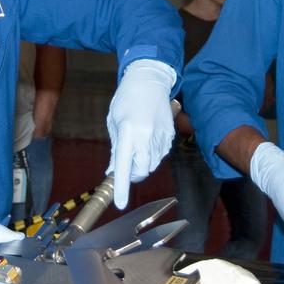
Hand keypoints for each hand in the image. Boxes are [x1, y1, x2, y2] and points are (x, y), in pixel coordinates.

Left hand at [105, 59, 176, 208]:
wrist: (150, 80)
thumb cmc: (127, 97)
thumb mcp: (114, 122)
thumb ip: (116, 148)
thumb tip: (114, 170)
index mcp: (129, 132)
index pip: (124, 166)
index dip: (121, 187)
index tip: (119, 203)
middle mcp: (147, 137)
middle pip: (141, 171)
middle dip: (132, 174)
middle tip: (125, 164)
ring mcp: (161, 137)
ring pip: (151, 165)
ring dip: (142, 163)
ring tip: (136, 144)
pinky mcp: (170, 136)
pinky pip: (160, 155)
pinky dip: (152, 154)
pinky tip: (147, 139)